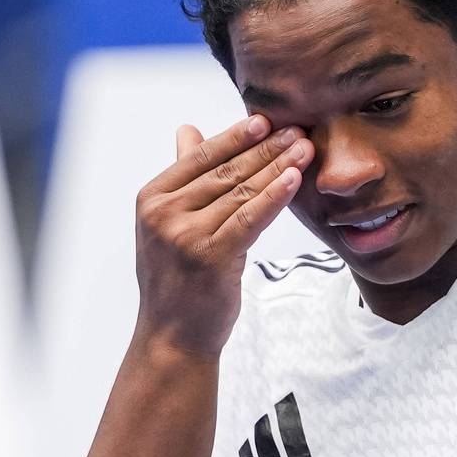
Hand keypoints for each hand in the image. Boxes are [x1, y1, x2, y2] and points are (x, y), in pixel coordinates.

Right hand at [133, 115, 312, 357]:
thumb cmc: (177, 279)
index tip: (265, 119)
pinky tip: (295, 179)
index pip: (201, 158)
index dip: (235, 137)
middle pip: (225, 172)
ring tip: (305, 148)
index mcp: (152, 198)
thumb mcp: (168, 222)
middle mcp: (164, 213)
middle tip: (296, 128)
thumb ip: (183, 176)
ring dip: (278, 167)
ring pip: (241, 193)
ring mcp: (185, 235)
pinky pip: (250, 219)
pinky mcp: (211, 257)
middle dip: (265, 148)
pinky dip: (275, 196)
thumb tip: (188, 129)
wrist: (172, 336)